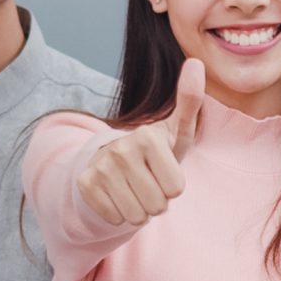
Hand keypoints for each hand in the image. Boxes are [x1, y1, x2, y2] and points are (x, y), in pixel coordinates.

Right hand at [77, 58, 204, 226]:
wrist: (112, 162)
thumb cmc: (155, 151)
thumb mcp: (177, 129)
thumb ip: (190, 100)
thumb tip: (196, 61)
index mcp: (147, 136)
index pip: (176, 189)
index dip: (173, 187)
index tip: (163, 171)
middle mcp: (121, 149)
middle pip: (158, 204)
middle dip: (157, 201)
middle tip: (149, 183)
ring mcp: (100, 167)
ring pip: (136, 215)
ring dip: (140, 210)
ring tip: (135, 190)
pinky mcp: (85, 185)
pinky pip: (116, 218)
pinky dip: (120, 214)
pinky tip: (117, 196)